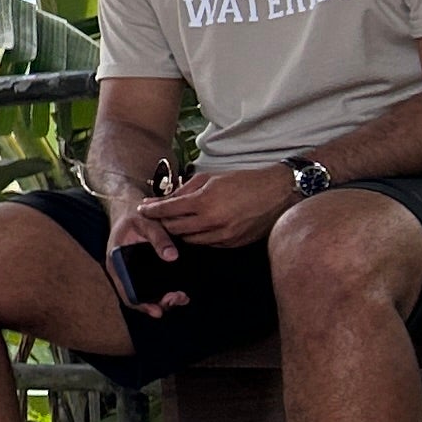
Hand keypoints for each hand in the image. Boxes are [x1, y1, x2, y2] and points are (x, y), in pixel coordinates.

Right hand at [98, 184, 187, 314]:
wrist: (131, 206)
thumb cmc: (135, 214)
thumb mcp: (146, 222)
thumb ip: (159, 238)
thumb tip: (172, 257)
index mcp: (117, 264)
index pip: (126, 293)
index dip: (141, 305)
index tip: (158, 310)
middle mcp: (124, 272)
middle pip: (139, 297)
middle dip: (160, 303)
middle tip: (179, 298)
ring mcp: (135, 271)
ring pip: (148, 293)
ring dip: (165, 299)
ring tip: (182, 297)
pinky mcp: (145, 269)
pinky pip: (153, 285)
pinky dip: (165, 290)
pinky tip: (179, 290)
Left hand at [141, 163, 295, 253]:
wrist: (278, 193)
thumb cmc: (244, 181)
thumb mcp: (211, 178)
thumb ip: (184, 190)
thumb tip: (161, 199)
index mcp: (205, 201)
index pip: (168, 210)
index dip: (151, 210)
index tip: (143, 209)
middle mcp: (212, 221)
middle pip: (174, 228)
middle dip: (163, 222)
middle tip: (158, 216)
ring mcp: (223, 235)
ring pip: (189, 239)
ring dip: (180, 231)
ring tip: (178, 222)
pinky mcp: (233, 243)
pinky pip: (207, 244)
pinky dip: (199, 237)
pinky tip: (199, 228)